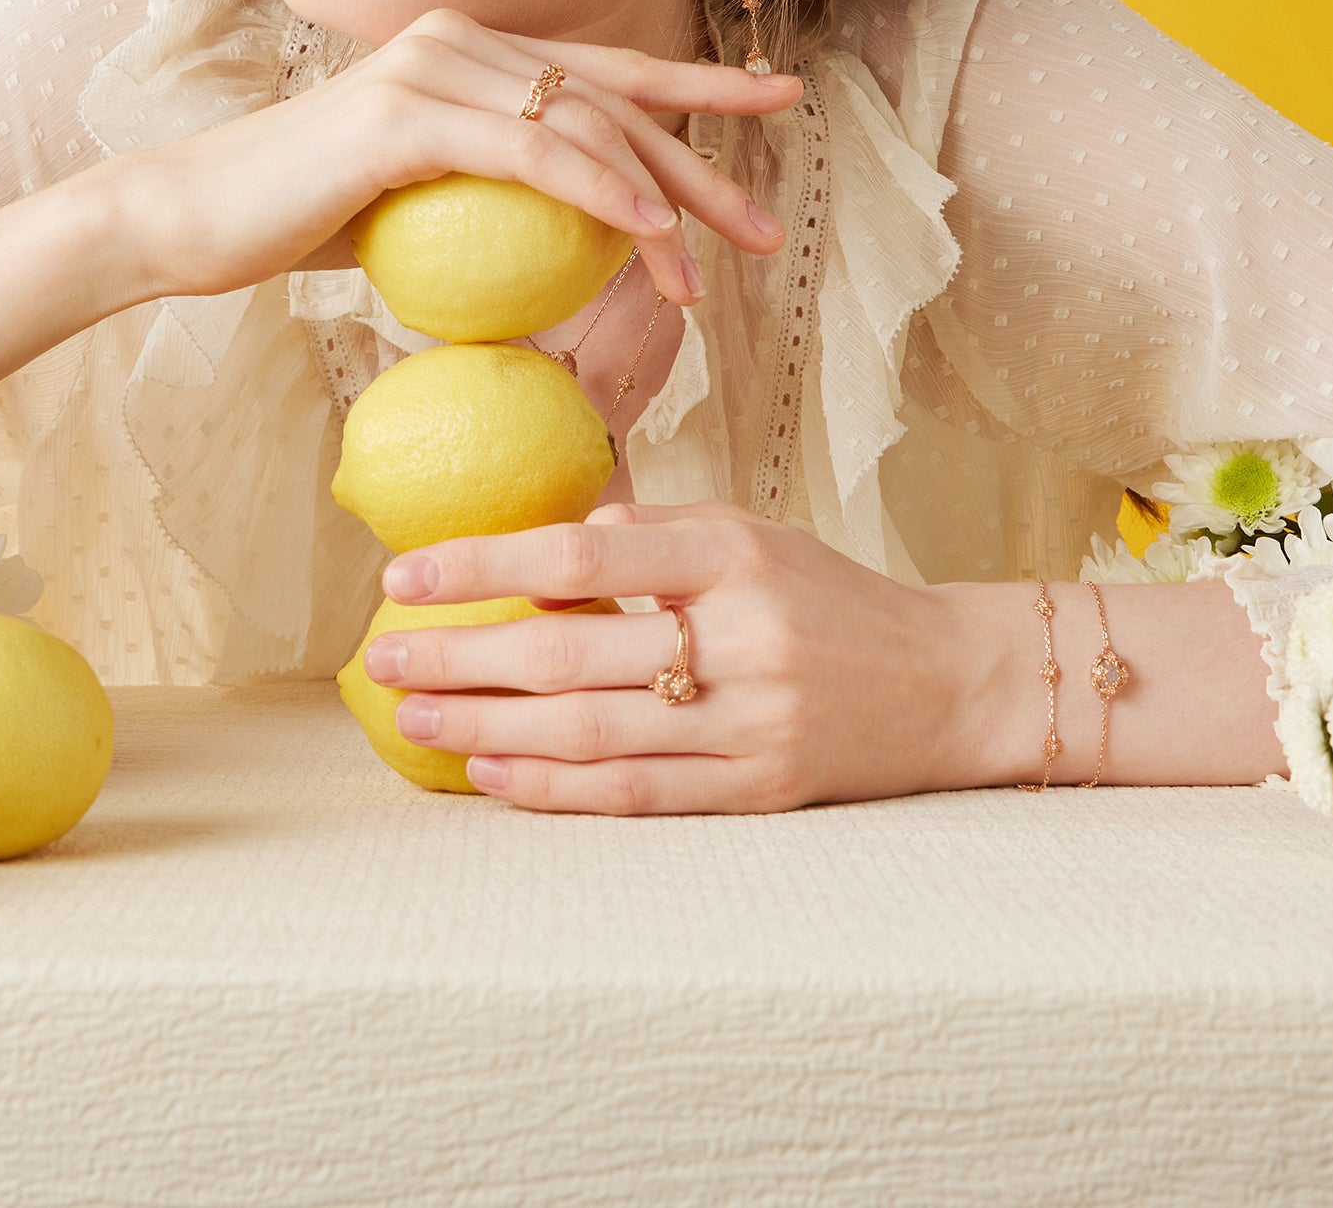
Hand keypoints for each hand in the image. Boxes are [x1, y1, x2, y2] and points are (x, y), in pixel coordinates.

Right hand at [109, 9, 799, 308]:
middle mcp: (458, 40)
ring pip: (583, 123)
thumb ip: (487, 204)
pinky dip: (598, 189)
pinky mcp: (404, 113)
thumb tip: (562, 252)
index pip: (605, 69)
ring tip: (710, 263)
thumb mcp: (417, 211)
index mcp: (469, 55)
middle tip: (761, 226)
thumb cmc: (297, 224)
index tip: (778, 96)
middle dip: (702, 160)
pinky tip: (645, 228)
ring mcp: (430, 66)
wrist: (194, 223)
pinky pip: (530, 151)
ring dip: (660, 197)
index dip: (699, 82)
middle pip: (612, 97)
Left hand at [362, 501, 1009, 811]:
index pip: (584, 550)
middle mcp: (744, 636)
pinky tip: (490, 773)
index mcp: (735, 553)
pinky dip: (554, 786)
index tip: (403, 575)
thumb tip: (537, 553)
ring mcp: (753, 721)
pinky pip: (636, 793)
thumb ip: (650, 539)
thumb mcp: (749, 538)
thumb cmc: (825, 599)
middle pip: (575, 649)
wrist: (948, 682)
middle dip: (465, 656)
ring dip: (489, 726)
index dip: (484, 565)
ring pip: (594, 730)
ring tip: (415, 718)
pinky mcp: (759, 790)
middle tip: (384, 658)